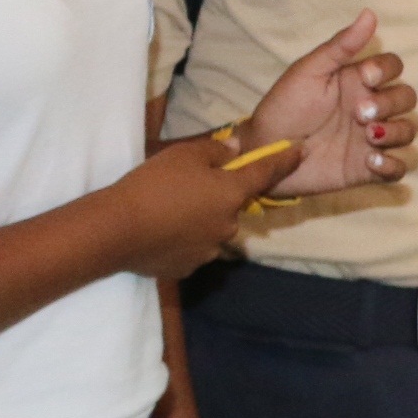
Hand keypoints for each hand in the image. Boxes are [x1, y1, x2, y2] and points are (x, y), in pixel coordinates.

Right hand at [111, 131, 302, 278]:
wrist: (117, 229)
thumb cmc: (154, 184)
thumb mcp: (184, 154)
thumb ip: (215, 150)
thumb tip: (236, 149)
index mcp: (232, 194)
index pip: (266, 174)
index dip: (284, 161)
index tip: (300, 152)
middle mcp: (229, 225)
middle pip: (232, 206)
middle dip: (218, 197)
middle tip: (186, 188)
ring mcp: (209, 250)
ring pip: (212, 230)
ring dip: (199, 221)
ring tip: (168, 213)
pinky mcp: (188, 268)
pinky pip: (192, 249)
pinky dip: (182, 241)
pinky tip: (161, 233)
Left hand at [239, 12, 417, 197]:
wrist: (264, 151)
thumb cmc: (283, 107)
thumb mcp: (309, 72)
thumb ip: (340, 46)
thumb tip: (369, 13)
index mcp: (357, 81)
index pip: (393, 67)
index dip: (387, 71)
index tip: (366, 77)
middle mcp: (370, 108)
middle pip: (407, 98)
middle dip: (390, 104)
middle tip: (359, 114)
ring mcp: (371, 139)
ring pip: (408, 131)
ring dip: (396, 133)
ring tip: (368, 138)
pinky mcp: (368, 169)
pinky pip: (399, 168)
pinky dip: (392, 165)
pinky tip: (370, 162)